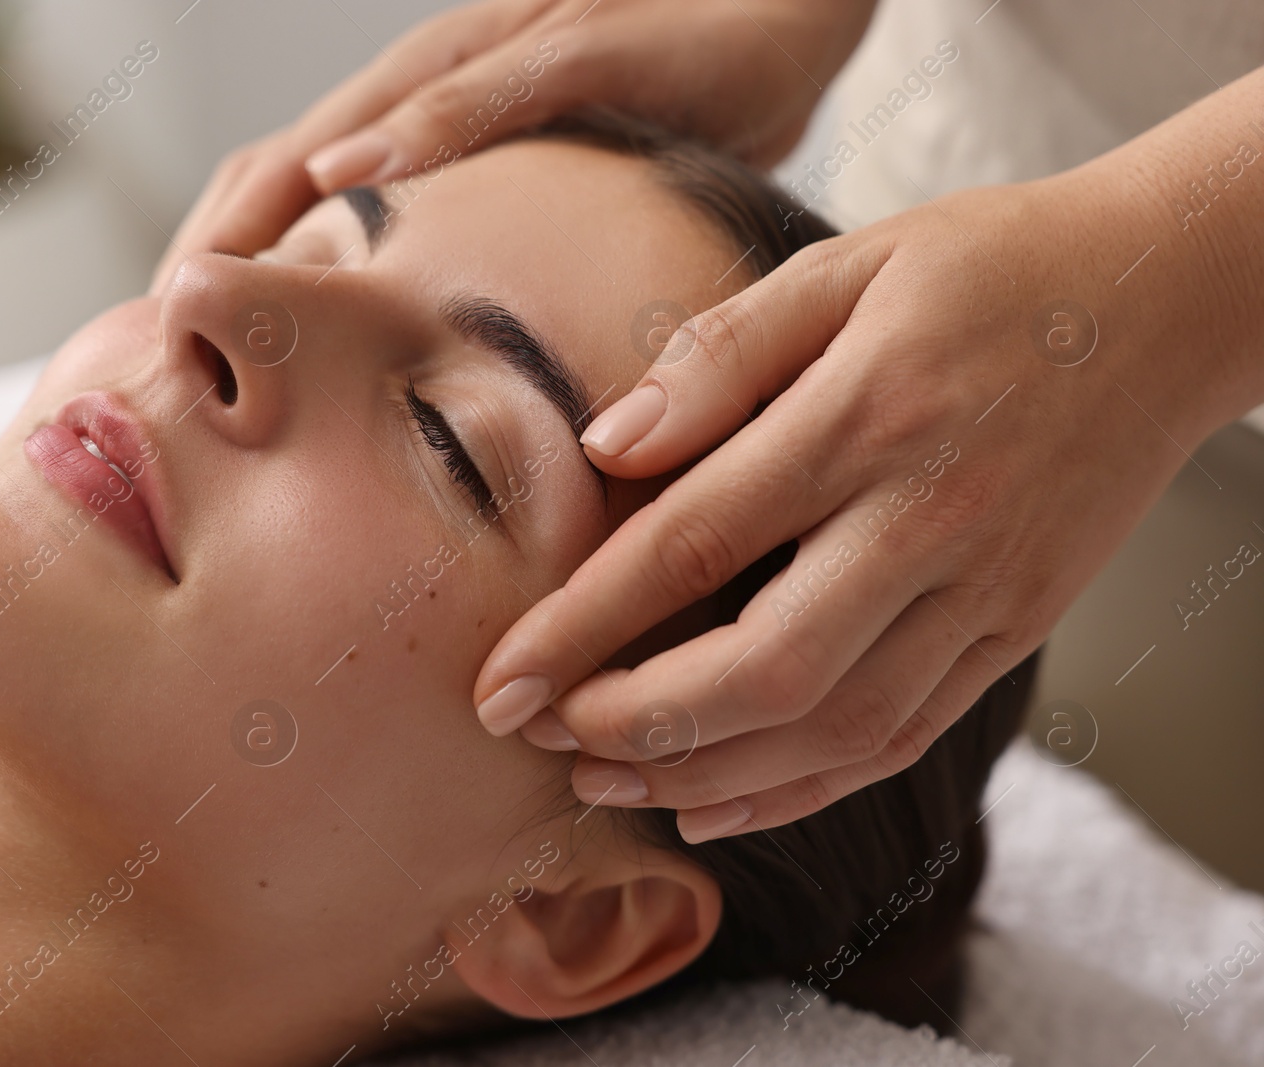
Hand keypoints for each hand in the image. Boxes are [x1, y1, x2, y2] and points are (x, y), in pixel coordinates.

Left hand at [150, 0, 875, 291]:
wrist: (789, 12)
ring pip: (367, 113)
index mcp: (436, 133)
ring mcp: (511, 51)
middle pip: (298, 152)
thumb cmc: (678, 116)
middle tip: (159, 327)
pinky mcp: (586, 38)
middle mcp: (451, 85)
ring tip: (208, 261)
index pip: (303, 192)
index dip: (236, 260)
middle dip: (220, 237)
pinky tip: (354, 175)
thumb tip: (477, 394)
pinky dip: (419, 129)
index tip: (184, 351)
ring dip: (279, 186)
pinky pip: (492, 84)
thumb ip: (513, 276)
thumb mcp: (576, 215)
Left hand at [472, 159, 1248, 842]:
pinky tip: (720, 803)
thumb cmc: (987, 271)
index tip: (499, 683)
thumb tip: (604, 447)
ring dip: (707, 776)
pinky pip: (903, 739)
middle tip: (542, 741)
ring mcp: (985, 590)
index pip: (693, 545)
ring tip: (606, 784)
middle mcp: (929, 520)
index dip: (581, 627)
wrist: (1169, 300)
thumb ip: (723, 355)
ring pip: (836, 729)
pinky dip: (804, 789)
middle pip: (764, 669)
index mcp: (868, 417)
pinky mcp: (1016, 629)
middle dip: (634, 724)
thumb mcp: (847, 267)